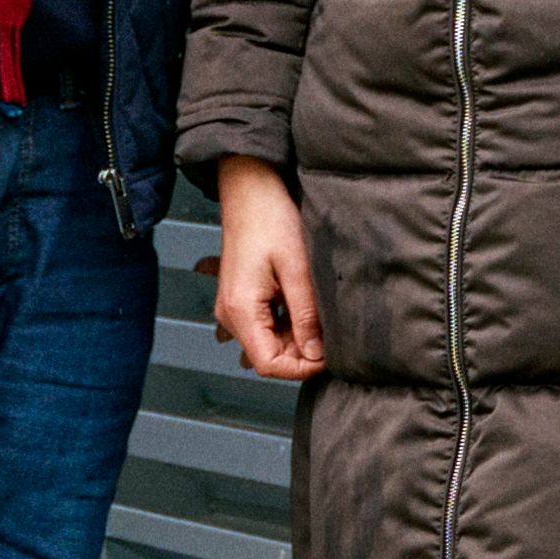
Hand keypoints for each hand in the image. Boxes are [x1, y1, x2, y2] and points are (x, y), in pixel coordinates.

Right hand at [209, 159, 326, 381]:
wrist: (250, 191)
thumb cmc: (271, 220)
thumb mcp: (297, 269)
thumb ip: (305, 316)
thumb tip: (315, 353)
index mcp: (241, 311)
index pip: (268, 365)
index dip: (301, 368)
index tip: (329, 355)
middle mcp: (230, 315)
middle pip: (268, 357)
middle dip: (301, 353)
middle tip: (329, 332)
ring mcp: (233, 308)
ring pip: (268, 343)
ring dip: (296, 338)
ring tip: (317, 314)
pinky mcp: (241, 299)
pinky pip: (264, 326)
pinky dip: (287, 324)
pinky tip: (303, 305)